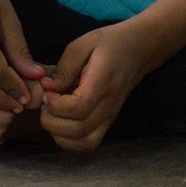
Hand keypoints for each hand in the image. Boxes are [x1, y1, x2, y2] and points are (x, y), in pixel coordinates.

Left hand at [39, 22, 158, 153]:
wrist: (139, 50)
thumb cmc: (110, 43)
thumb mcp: (83, 44)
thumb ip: (64, 67)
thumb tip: (47, 87)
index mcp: (102, 83)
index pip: (78, 108)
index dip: (55, 105)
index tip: (47, 91)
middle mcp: (108, 105)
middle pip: (77, 130)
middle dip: (52, 121)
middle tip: (46, 102)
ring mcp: (110, 117)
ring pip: (83, 143)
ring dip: (59, 134)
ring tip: (53, 113)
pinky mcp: (108, 123)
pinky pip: (88, 144)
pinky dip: (70, 141)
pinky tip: (62, 123)